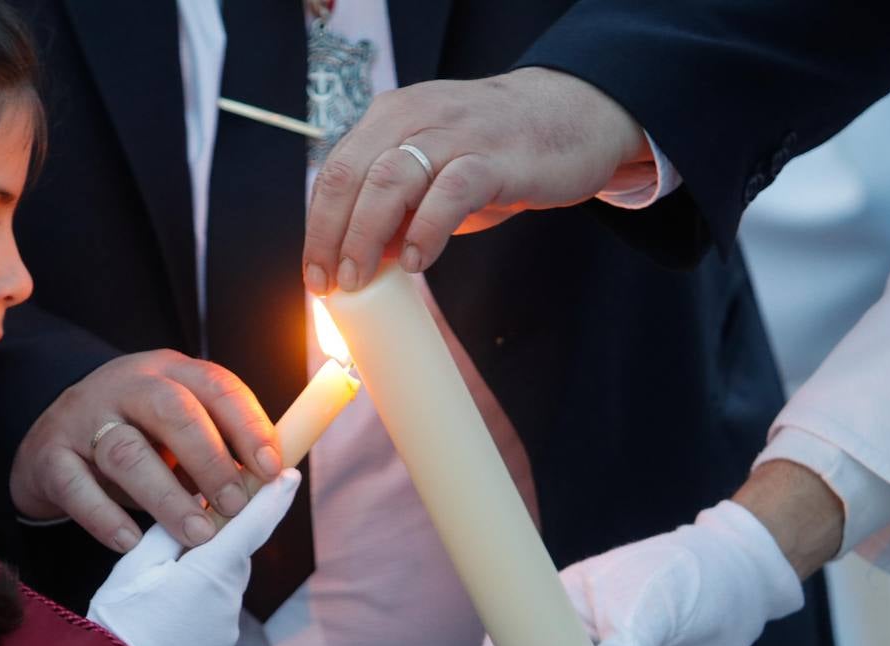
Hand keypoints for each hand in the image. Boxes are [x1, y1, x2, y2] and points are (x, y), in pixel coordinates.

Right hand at [10, 350, 282, 551]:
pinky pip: (76, 487)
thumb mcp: (176, 432)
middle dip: (210, 460)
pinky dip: (106, 517)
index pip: (217, 386)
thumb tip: (268, 488)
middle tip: (234, 506)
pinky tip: (131, 542)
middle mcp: (126, 385)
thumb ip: (219, 449)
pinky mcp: (48, 455)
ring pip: (126, 451)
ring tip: (197, 534)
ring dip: (167, 496)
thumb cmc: (135, 441)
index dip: (248, 426)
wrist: (47, 445)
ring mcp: (82, 417)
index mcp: (169, 372)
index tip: (271, 470)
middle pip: (172, 410)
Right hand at [87, 469, 300, 645]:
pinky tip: (170, 606)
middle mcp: (229, 598)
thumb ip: (169, 532)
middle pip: (236, 552)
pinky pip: (218, 605)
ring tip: (165, 578)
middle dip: (222, 535)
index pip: (252, 525)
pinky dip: (201, 596)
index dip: (273, 497)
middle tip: (190, 527)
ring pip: (226, 579)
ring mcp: (228, 624)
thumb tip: (195, 512)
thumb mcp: (134, 566)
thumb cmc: (120, 624)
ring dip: (207, 568)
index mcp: (209, 571)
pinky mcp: (222, 643)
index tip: (290, 476)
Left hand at [302, 67, 649, 293]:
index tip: (315, 275)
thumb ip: (398, 210)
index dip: (317, 227)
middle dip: (332, 235)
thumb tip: (360, 262)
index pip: (335, 172)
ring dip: (366, 235)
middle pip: (352, 176)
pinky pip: (450, 191)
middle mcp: (414, 116)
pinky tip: (415, 261)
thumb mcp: (434, 174)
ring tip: (360, 279)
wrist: (574, 117)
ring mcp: (455, 132)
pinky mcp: (495, 155)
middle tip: (333, 285)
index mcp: (390, 118)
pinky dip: (427, 229)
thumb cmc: (495, 153)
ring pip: (390, 179)